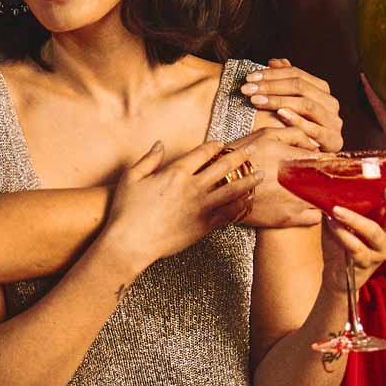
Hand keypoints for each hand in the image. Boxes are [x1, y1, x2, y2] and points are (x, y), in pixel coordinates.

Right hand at [103, 141, 256, 263]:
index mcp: (176, 172)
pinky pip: (229, 213)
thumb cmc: (126, 210)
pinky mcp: (204, 225)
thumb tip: (159, 144)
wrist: (131, 242)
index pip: (202, 153)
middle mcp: (193, 187)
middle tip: (252, 150)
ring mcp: (202, 207)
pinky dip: (241, 206)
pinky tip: (248, 202)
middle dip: (240, 156)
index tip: (223, 143)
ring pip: (233, 189)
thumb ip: (148, 159)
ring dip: (248, 180)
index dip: (215, 146)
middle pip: (223, 167)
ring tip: (260, 174)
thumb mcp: (131, 177)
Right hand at [226, 126, 326, 228]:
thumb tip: (315, 144)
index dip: (326, 160)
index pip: (326, 159)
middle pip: (328, 181)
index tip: (322, 162)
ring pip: (324, 199)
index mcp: (293, 157)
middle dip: (326, 178)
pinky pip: (315, 217)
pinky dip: (313, 212)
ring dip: (320, 194)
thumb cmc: (240, 158)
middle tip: (315, 176)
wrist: (219, 188)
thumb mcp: (264, 135)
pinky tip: (304, 205)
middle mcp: (298, 180)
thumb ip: (293, 134)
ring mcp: (296, 201)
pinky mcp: (289, 219)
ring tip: (309, 191)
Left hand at [242, 59, 341, 152]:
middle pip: (301, 87)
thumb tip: (274, 61)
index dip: (272, 74)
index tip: (249, 77)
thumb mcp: (287, 103)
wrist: (310, 158)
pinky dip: (297, 120)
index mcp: (321, 90)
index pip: (296, 74)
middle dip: (271, 86)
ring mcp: (334, 122)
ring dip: (279, 101)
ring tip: (256, 101)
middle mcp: (330, 103)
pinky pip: (315, 128)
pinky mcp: (333, 141)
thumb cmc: (295, 128)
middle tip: (247, 89)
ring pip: (307, 104)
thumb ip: (284, 81)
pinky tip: (280, 114)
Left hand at [320, 181, 385, 295]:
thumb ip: (344, 202)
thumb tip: (331, 182)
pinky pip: (356, 247)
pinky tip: (331, 225)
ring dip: (354, 219)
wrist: (337, 273)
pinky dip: (342, 235)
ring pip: (373, 232)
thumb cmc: (342, 241)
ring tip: (337, 210)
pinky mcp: (366, 262)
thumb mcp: (344, 218)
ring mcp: (380, 250)